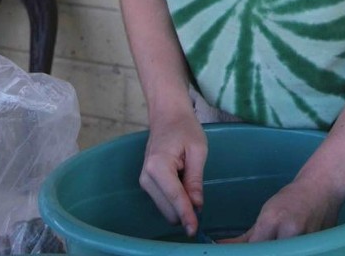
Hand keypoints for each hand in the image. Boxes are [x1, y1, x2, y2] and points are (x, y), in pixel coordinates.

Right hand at [139, 112, 206, 235]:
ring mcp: (144, 180)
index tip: (195, 229)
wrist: (167, 114)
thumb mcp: (197, 150)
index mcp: (158, 166)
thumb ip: (195, 179)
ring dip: (180, 203)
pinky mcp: (147, 182)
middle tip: (200, 192)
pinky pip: (163, 200)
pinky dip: (175, 198)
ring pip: (165, 207)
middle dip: (185, 209)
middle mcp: (146, 176)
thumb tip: (197, 205)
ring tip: (189, 177)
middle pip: (168, 208)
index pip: (174, 197)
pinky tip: (182, 180)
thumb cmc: (184, 127)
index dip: (186, 215)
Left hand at [222, 173, 344, 242]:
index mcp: (272, 220)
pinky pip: (299, 253)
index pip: (254, 249)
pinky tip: (287, 248)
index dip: (247, 254)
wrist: (322, 188)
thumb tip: (223, 248)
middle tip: (261, 248)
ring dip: (277, 250)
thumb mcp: (267, 213)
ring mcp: (305, 241)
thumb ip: (247, 237)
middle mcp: (288, 232)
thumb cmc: (291, 199)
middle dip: (263, 252)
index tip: (241, 254)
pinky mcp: (317, 246)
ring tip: (275, 244)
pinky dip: (290, 251)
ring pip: (283, 253)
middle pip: (268, 253)